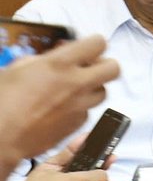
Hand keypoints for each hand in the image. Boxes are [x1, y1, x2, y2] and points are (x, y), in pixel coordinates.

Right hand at [0, 36, 116, 170]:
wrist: (0, 137)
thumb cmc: (1, 101)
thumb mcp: (17, 68)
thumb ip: (42, 59)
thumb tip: (54, 56)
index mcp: (60, 64)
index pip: (99, 43)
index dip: (93, 45)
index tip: (85, 50)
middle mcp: (76, 83)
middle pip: (113, 68)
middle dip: (103, 66)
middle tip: (88, 69)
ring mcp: (79, 105)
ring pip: (103, 91)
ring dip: (92, 88)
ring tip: (73, 91)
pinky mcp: (77, 124)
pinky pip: (88, 111)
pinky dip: (79, 108)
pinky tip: (62, 110)